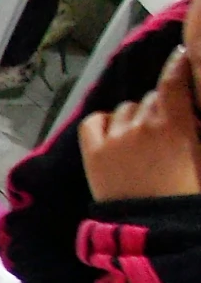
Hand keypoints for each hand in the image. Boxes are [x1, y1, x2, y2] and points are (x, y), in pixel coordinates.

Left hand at [81, 46, 200, 200]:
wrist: (156, 228)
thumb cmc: (187, 194)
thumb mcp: (200, 155)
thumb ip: (195, 128)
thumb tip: (189, 113)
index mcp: (175, 125)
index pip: (173, 81)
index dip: (178, 64)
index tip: (181, 54)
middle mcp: (142, 125)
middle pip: (151, 98)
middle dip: (161, 108)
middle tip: (166, 130)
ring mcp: (115, 138)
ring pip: (125, 109)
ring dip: (134, 117)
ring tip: (142, 140)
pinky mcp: (93, 153)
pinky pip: (94, 122)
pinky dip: (103, 124)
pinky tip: (113, 135)